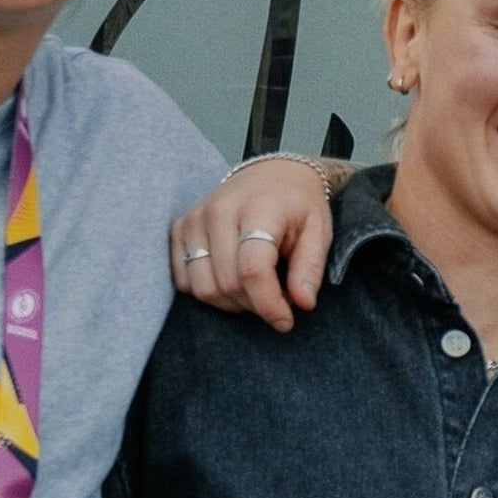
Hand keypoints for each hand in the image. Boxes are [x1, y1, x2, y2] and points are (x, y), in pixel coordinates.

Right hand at [169, 155, 346, 329]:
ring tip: (255, 290)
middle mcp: (218, 212)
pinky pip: (183, 281)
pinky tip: (232, 281)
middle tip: (276, 300)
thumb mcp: (319, 232)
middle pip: (226, 283)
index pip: (253, 269)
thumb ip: (310, 268)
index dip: (269, 304)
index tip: (285, 321)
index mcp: (259, 208)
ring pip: (202, 287)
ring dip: (231, 302)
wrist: (270, 175)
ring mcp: (193, 220)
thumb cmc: (297, 207)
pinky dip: (208, 291)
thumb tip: (302, 303)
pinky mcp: (178, 229)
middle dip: (254, 305)